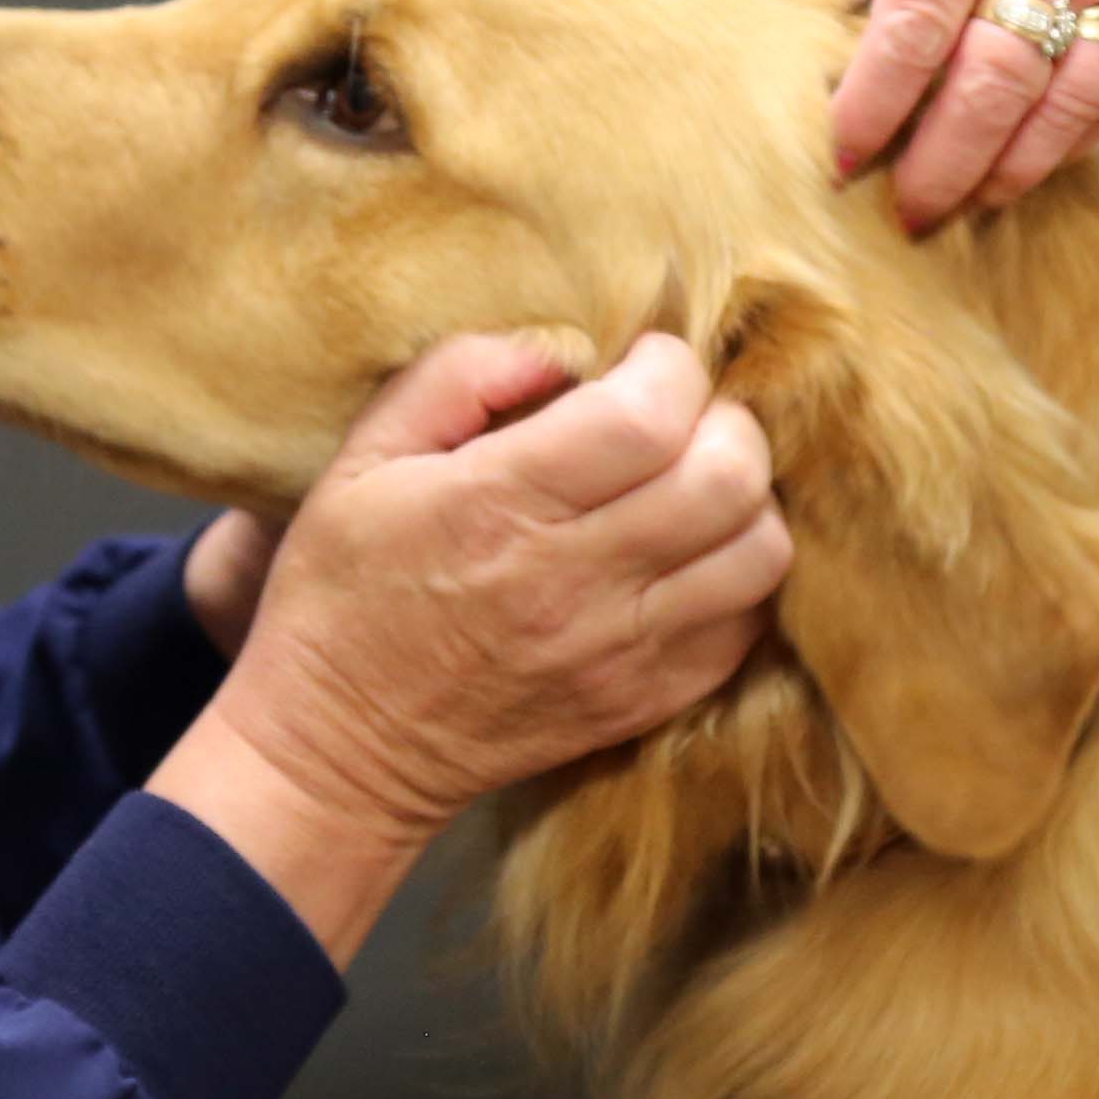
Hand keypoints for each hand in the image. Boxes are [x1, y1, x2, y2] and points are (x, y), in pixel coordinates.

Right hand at [152, 333, 789, 962]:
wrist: (339, 751)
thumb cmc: (343, 592)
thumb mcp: (361, 460)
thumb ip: (457, 377)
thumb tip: (560, 347)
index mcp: (497, 507)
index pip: (647, 418)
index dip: (668, 366)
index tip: (641, 361)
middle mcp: (572, 581)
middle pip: (728, 479)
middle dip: (723, 423)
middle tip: (677, 420)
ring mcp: (619, 653)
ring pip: (760, 554)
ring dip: (743, 502)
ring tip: (691, 486)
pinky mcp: (644, 702)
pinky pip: (746, 627)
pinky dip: (736, 577)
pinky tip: (686, 557)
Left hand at [823, 0, 1098, 229]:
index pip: (916, 27)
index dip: (876, 104)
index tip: (842, 150)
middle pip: (995, 86)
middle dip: (943, 162)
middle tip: (901, 208)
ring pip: (1071, 100)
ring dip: (1015, 163)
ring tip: (967, 199)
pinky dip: (1081, 129)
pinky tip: (1037, 153)